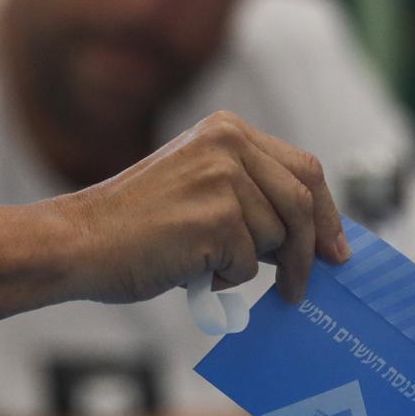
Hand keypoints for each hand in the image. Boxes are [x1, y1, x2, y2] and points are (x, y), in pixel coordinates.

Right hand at [57, 111, 349, 304]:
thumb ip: (250, 197)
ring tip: (205, 263)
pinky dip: (223, 279)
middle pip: (302, 201)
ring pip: (275, 237)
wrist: (78, 242)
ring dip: (248, 265)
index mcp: (227, 130)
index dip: (326, 213)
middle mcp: (229, 144)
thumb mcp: (200, 189)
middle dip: (310, 249)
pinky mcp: (216, 217)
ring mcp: (223, 179)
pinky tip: (188, 268)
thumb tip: (310, 239)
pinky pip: (247, 265)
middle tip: (303, 285)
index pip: (303, 168)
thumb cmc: (135, 227)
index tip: (336, 247)